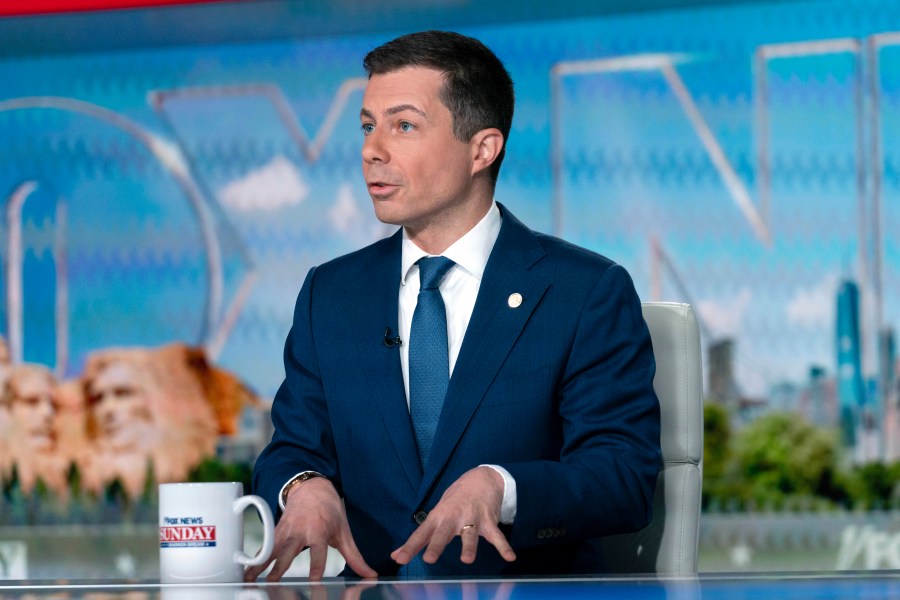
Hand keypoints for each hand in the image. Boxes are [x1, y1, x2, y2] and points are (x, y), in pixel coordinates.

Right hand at [244, 477, 376, 581]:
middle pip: (289, 552)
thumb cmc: (330, 511)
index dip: (316, 566)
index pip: (318, 552)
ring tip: (251, 581)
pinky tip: (247, 573)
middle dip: (281, 568)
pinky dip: (255, 560)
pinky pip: (264, 548)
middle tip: (274, 584)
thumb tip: (370, 575)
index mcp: (319, 531)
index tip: (313, 581)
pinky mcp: (275, 532)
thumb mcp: (344, 532)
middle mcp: (300, 532)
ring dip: (261, 566)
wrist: (311, 488)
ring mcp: (285, 532)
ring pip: (272, 550)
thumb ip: (355, 557)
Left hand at [391, 466, 516, 566]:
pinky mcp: (488, 520)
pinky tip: (510, 557)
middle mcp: (453, 517)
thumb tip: (396, 556)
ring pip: (469, 535)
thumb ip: (419, 537)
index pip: (421, 533)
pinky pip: (496, 536)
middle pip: (443, 533)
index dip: (410, 546)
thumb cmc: (455, 500)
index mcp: (438, 516)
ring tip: (467, 560)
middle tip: (430, 558)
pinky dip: (503, 546)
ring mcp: (472, 518)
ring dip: (468, 547)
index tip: (399, 559)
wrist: (481, 478)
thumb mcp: (436, 515)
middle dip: (436, 545)